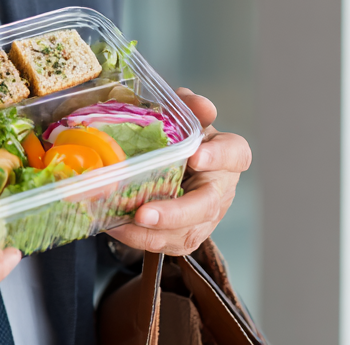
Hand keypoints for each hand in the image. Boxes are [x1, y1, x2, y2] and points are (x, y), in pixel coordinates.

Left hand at [107, 88, 250, 255]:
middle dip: (175, 213)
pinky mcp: (187, 235)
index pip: (235, 154)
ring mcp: (206, 217)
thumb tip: (200, 105)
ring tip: (120, 223)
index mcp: (226, 154)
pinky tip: (115, 227)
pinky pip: (168, 244)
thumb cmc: (180, 135)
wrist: (175, 162)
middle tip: (143, 213)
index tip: (194, 156)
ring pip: (186, 232)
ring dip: (152, 233)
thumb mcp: (181, 114)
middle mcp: (220, 188)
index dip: (218, 157)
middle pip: (206, 206)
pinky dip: (140, 239)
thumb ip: (187, 106)